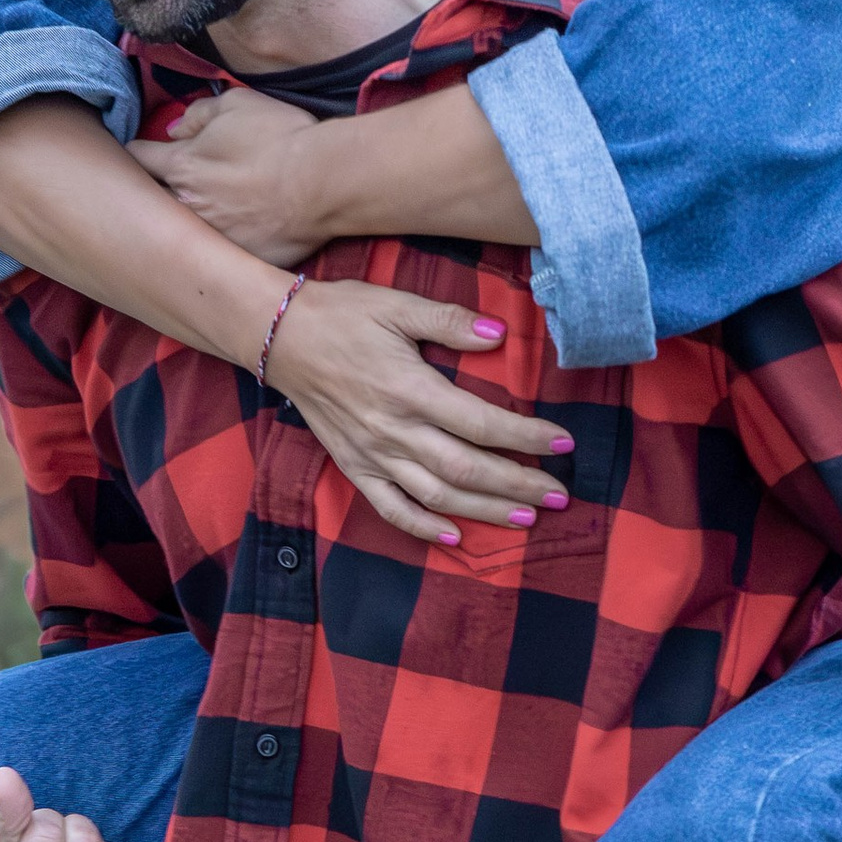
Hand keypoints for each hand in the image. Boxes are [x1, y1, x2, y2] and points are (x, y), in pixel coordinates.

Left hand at [132, 89, 326, 270]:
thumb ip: (199, 114)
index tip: (142, 154)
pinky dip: (217, 248)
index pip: (138, 158)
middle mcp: (186, 205)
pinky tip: (226, 243)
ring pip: (178, 234)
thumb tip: (175, 129)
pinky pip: (216, 256)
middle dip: (149, 196)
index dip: (137, 153)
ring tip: (196, 219)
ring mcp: (209, 238)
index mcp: (181, 165)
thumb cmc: (279, 136)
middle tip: (158, 191)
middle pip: (150, 203)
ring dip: (181, 225)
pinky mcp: (234, 259)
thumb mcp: (237, 104)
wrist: (319, 183)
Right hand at [264, 279, 575, 542]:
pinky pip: (390, 507)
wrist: (279, 336)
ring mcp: (372, 453)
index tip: (563, 443)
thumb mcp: (397, 304)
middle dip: (518, 485)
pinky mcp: (353, 465)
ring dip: (485, 510)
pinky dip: (422, 527)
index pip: (481, 423)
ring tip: (526, 517)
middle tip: (560, 495)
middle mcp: (393, 430)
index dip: (527, 437)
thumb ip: (450, 320)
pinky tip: (455, 536)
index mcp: (410, 389)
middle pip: (467, 469)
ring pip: (437, 495)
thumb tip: (499, 333)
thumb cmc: (343, 314)